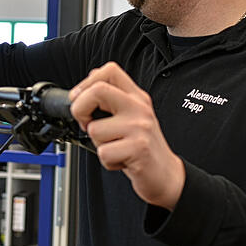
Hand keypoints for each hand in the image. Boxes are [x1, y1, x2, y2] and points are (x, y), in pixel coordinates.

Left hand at [69, 62, 185, 210]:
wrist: (166, 175)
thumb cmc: (143, 147)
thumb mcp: (131, 115)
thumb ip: (113, 97)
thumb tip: (91, 79)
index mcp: (135, 96)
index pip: (109, 70)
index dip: (86, 83)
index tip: (80, 99)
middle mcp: (139, 107)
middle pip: (97, 90)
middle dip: (80, 109)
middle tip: (87, 123)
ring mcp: (139, 127)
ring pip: (94, 129)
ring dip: (97, 144)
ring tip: (115, 147)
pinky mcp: (139, 148)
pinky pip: (103, 153)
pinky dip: (107, 162)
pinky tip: (121, 160)